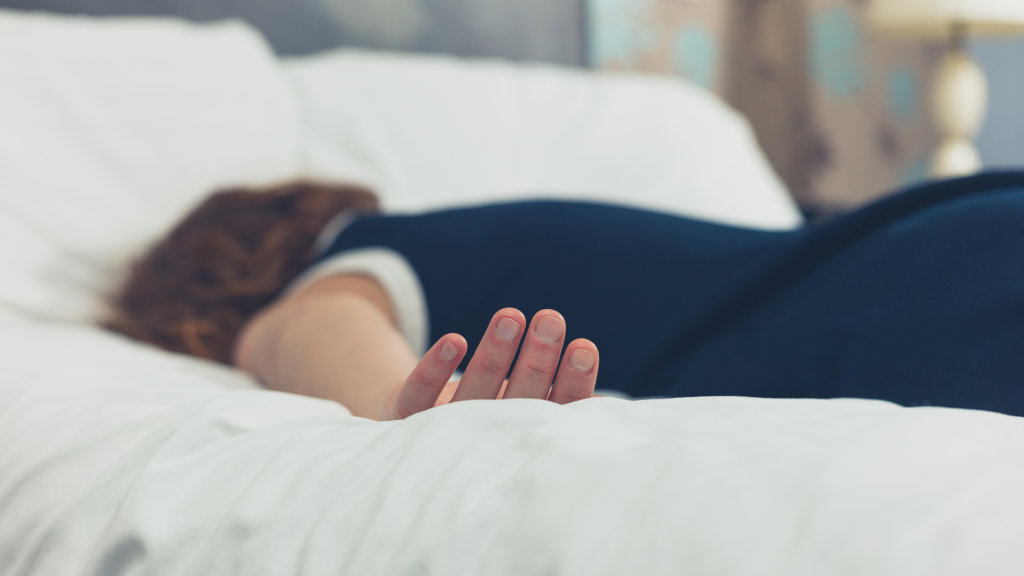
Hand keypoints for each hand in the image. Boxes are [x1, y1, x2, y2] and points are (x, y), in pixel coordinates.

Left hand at [382, 308, 599, 419]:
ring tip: (511, 316)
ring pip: (472, 391)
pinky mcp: (407, 417)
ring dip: (493, 352)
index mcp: (523, 438)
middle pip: (517, 398)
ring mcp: (445, 431)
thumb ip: (558, 407)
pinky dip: (435, 369)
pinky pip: (419, 393)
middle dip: (536, 358)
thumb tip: (604, 406)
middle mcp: (488, 439)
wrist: (416, 440)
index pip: (556, 410)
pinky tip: (455, 341)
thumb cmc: (490, 418)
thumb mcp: (525, 414)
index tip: (584, 347)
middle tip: (550, 321)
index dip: (571, 381)